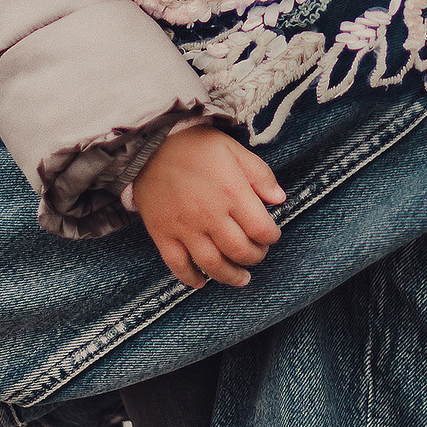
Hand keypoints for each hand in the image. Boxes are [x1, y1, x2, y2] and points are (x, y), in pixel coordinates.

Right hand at [131, 125, 284, 289]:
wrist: (146, 146)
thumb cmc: (194, 145)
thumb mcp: (233, 149)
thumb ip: (260, 174)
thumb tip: (280, 199)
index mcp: (231, 192)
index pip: (260, 229)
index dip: (271, 237)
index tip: (271, 235)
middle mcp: (209, 214)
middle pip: (239, 251)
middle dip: (254, 257)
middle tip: (257, 254)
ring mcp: (184, 227)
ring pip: (212, 264)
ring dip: (230, 276)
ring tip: (241, 278)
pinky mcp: (163, 234)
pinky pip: (178, 265)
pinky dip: (191, 278)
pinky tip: (202, 281)